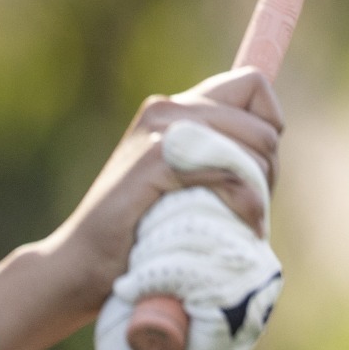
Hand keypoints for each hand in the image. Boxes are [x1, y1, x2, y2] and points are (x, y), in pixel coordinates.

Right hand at [0, 68, 284, 349]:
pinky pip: (230, 172)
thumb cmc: (131, 233)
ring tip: (244, 220)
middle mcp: (165, 109)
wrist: (78, 265)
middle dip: (269, 167)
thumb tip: (269, 142)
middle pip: (263, 123)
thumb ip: (208, 153)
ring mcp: (160, 133)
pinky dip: (245, 203)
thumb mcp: (174, 180)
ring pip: (252, 145)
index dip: (269, 124)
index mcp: (169, 109)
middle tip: (252, 206)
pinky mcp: (157, 161)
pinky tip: (240, 226)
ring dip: (260, 189)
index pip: (251, 84)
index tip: (256, 166)